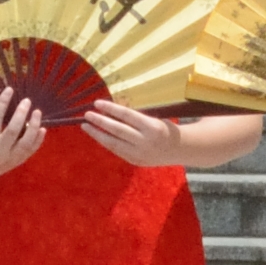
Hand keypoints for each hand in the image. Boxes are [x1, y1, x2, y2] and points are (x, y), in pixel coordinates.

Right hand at [0, 90, 44, 185]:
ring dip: (34, 126)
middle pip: (13, 131)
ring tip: (38, 112)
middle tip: (27, 100)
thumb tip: (6, 101)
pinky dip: (38, 140)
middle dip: (21, 114)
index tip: (9, 90)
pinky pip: (31, 151)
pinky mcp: (18, 162)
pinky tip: (43, 128)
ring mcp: (10, 158)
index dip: (2, 103)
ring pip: (26, 143)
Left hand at [78, 99, 196, 169]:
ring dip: (97, 134)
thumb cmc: (164, 128)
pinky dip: (106, 142)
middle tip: (87, 114)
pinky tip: (97, 135)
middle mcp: (145, 141)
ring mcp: (139, 153)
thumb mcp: (153, 118)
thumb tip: (109, 111)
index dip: (110, 108)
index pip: (126, 115)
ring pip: (114, 143)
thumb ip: (134, 117)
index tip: (97, 103)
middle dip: (100, 121)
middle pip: (117, 130)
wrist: (179, 149)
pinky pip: (117, 150)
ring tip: (86, 126)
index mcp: (152, 126)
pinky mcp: (135, 161)